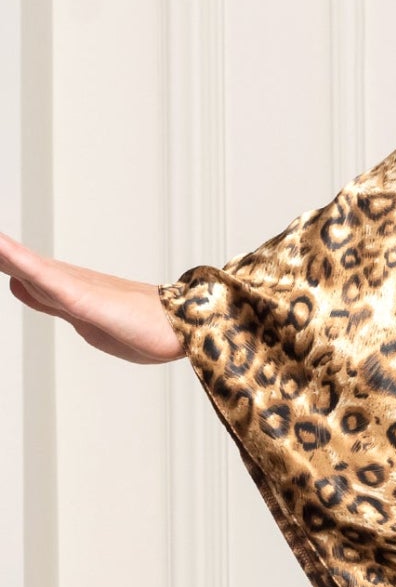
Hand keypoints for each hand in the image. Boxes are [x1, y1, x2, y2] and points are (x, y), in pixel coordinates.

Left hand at [1, 228, 185, 364]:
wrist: (186, 329)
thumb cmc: (143, 327)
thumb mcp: (83, 318)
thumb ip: (47, 298)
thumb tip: (16, 282)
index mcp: (63, 287)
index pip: (15, 266)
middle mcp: (64, 279)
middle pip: (11, 257)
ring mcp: (73, 285)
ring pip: (19, 260)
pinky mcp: (83, 298)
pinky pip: (43, 276)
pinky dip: (16, 259)